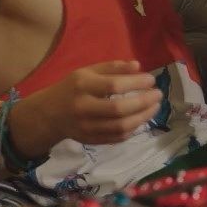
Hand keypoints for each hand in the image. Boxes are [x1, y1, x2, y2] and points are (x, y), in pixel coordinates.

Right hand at [22, 60, 162, 150]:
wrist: (49, 114)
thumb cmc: (71, 88)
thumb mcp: (87, 72)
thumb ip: (112, 68)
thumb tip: (138, 66)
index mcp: (82, 86)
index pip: (113, 85)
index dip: (136, 83)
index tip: (151, 79)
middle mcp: (83, 107)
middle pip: (119, 109)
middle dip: (143, 102)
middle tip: (158, 95)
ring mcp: (86, 127)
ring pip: (120, 127)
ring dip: (142, 117)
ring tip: (154, 107)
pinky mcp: (90, 140)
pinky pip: (116, 138)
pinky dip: (132, 129)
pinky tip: (140, 119)